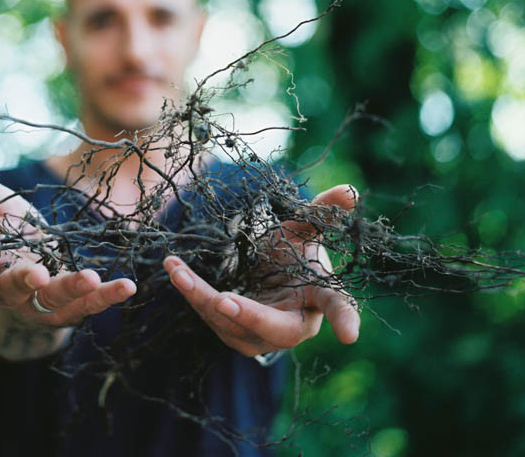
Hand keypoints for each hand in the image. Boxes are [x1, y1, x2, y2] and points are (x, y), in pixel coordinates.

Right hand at [0, 155, 136, 329]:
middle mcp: (13, 290)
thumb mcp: (1, 211)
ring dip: (72, 289)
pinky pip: (88, 306)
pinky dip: (107, 297)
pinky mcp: (71, 310)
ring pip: (54, 300)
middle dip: (25, 280)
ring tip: (90, 277)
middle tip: (36, 273)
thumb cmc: (15, 239)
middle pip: (16, 286)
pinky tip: (127, 287)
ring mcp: (42, 304)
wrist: (34, 280)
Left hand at [163, 184, 359, 357]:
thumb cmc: (293, 253)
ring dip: (203, 298)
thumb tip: (350, 189)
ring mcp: (262, 334)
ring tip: (179, 273)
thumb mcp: (304, 230)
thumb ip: (323, 212)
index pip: (337, 307)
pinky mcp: (233, 333)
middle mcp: (293, 323)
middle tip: (225, 302)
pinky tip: (174, 269)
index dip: (344, 319)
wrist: (267, 274)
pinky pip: (210, 315)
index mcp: (319, 296)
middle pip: (278, 329)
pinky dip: (191, 292)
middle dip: (250, 316)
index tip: (350, 335)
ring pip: (233, 324)